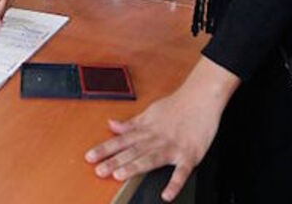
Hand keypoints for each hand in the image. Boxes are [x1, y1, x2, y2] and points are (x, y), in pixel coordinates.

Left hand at [85, 58, 238, 201]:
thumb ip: (131, 123)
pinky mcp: (189, 155)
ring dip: (135, 167)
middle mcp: (156, 139)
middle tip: (99, 171)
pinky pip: (181, 172)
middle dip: (114, 161)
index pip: (121, 141)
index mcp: (146, 130)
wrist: (202, 97)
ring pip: (151, 158)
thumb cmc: (177, 105)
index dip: (105, 149)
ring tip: (120, 175)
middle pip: (132, 151)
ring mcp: (172, 147)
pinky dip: (175, 183)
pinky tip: (167, 194)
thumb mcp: (150, 112)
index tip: (90, 157)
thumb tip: (111, 125)